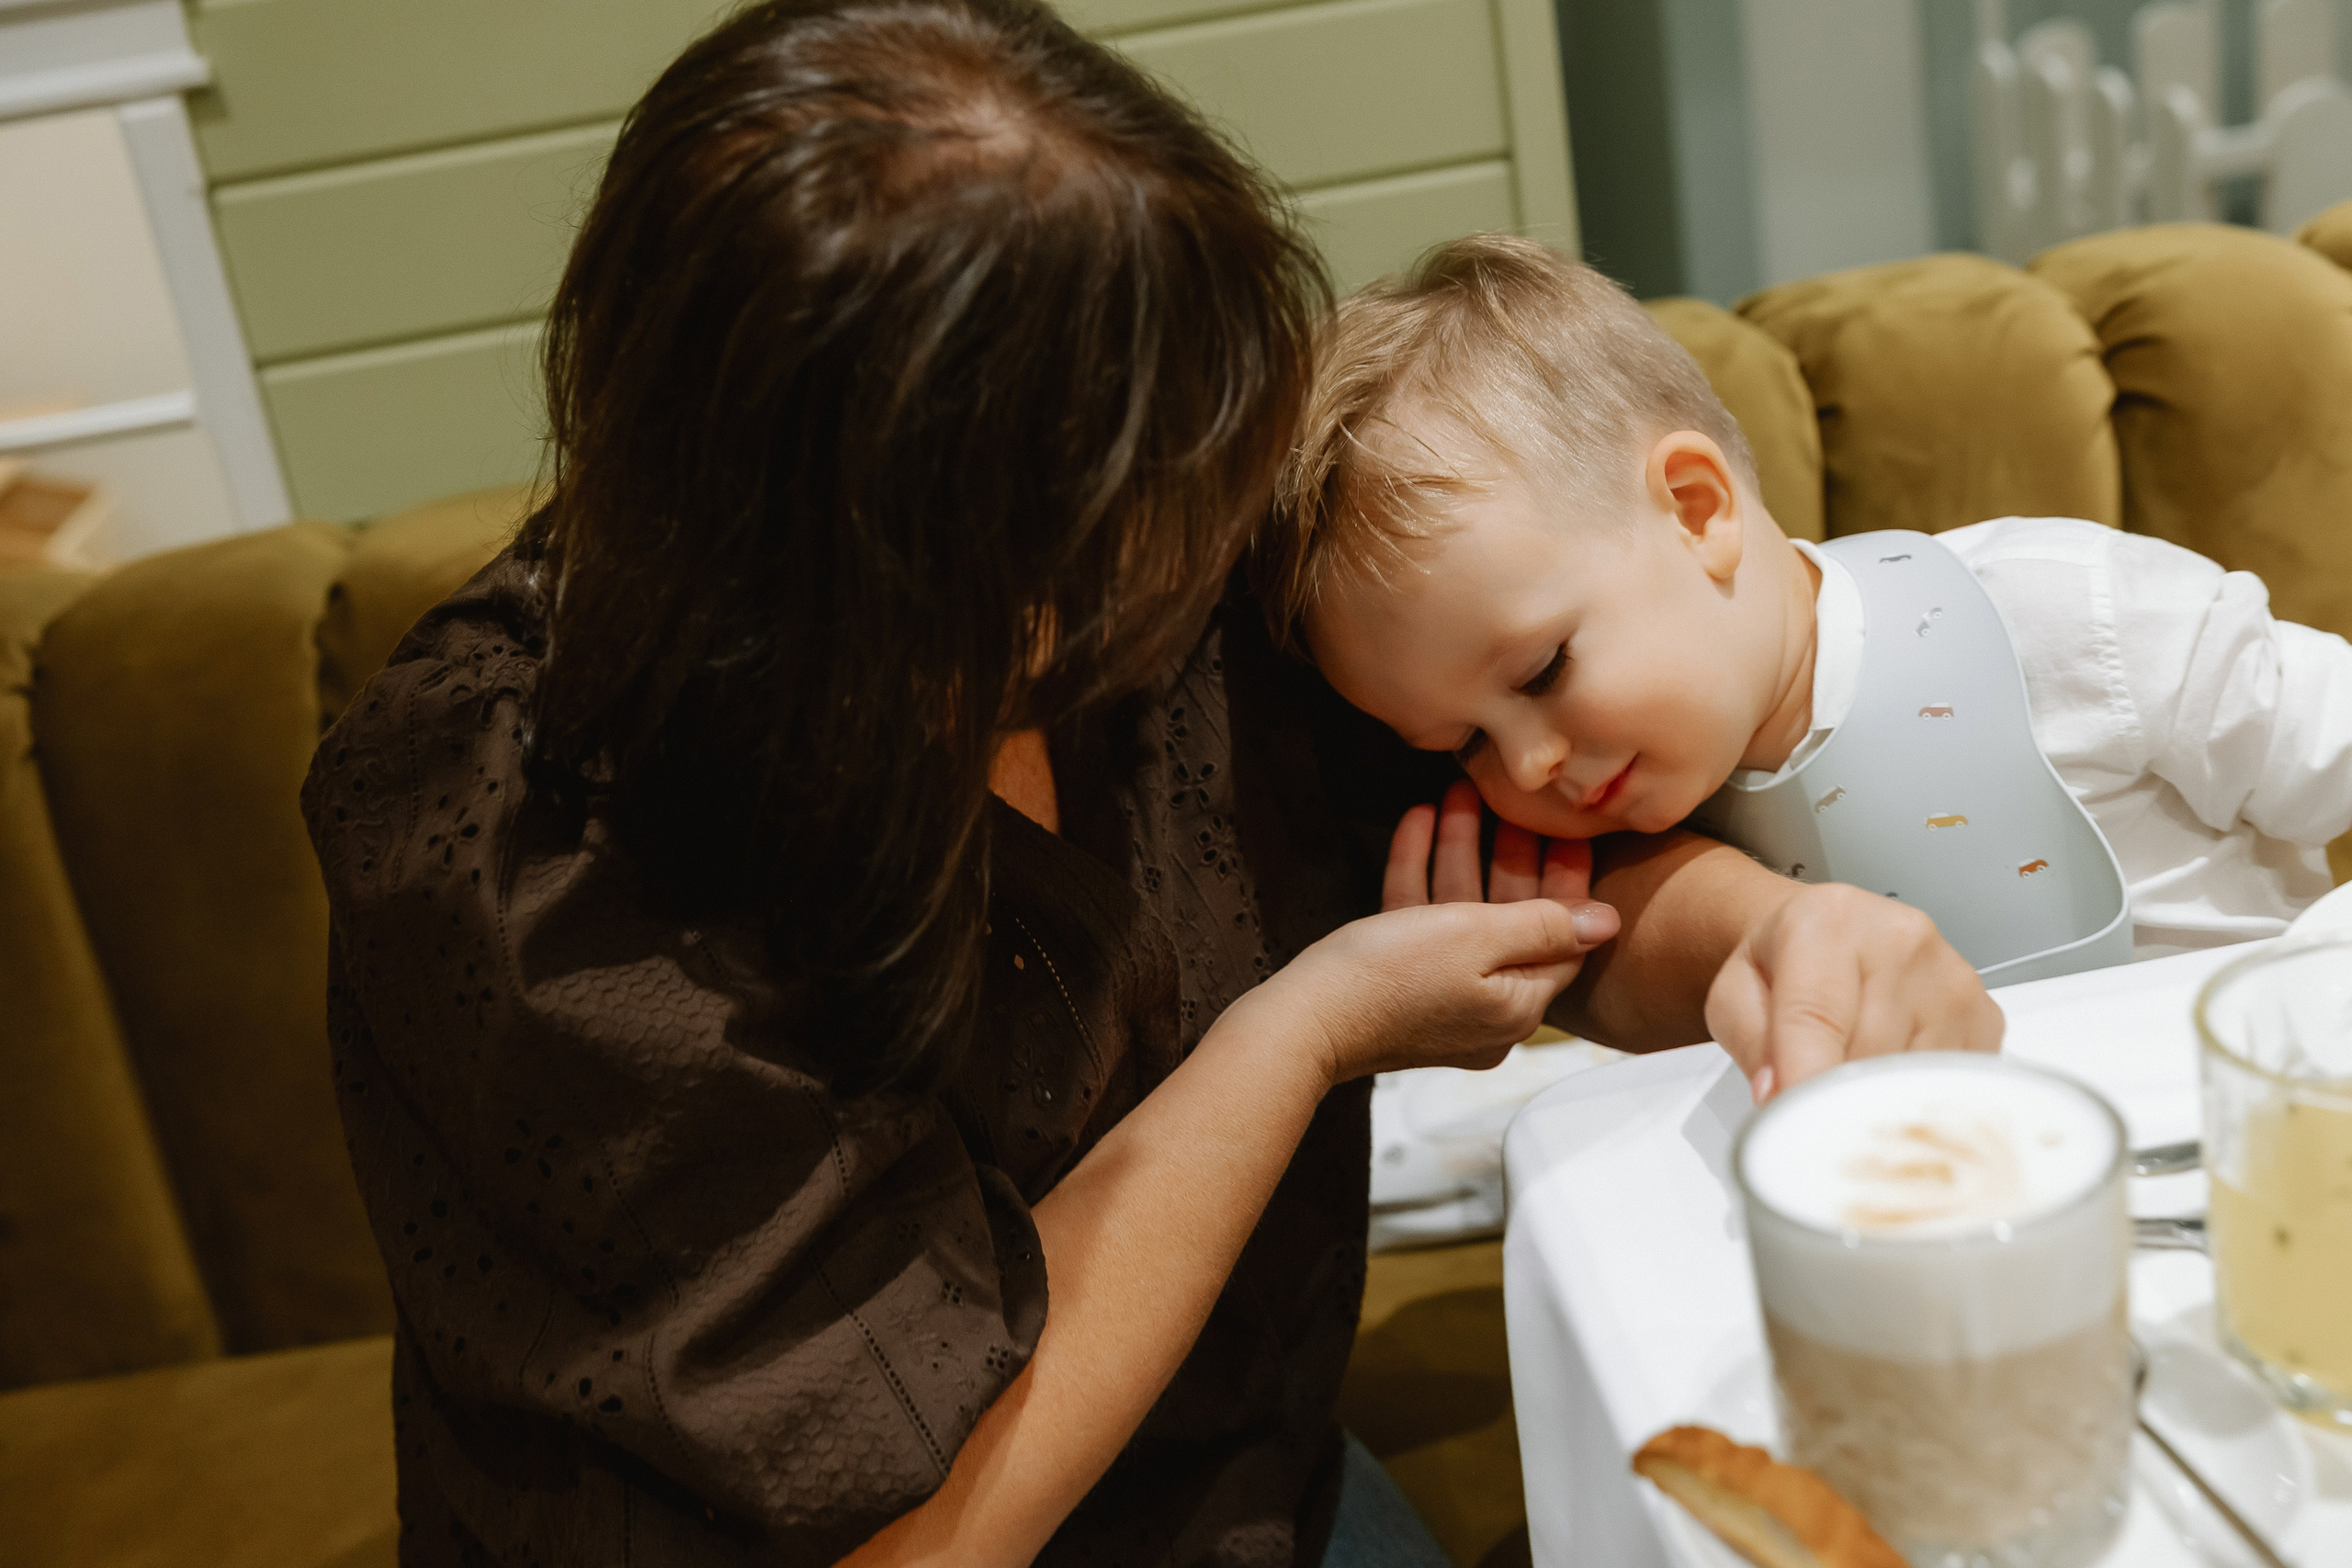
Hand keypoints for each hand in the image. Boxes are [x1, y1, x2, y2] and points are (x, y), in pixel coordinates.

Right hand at [1225, 781, 1621, 1085]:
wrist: (1304, 1020)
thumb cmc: (1391, 977)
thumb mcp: (1476, 937)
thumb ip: (1545, 925)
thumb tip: (1609, 922)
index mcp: (1519, 1006)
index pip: (1563, 937)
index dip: (1566, 878)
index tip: (1565, 826)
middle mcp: (1488, 1011)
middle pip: (1511, 922)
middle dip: (1506, 854)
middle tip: (1509, 800)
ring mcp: (1443, 1000)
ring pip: (1462, 915)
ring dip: (1459, 852)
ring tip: (1456, 793)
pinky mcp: (1403, 988)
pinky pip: (1423, 926)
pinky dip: (1421, 877)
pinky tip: (1417, 822)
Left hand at [1703, 881, 2003, 1100]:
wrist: (1828, 931)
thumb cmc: (1782, 964)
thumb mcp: (1735, 992)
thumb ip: (1750, 1040)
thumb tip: (1780, 1095)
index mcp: (1829, 923)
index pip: (1816, 1016)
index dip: (1805, 1080)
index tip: (1796, 1125)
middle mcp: (1901, 940)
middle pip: (1869, 1054)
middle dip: (1835, 1100)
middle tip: (1812, 1124)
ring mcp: (1952, 978)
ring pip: (1913, 1077)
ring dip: (1877, 1103)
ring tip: (1849, 1096)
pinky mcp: (1984, 1016)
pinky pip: (1952, 1084)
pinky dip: (1918, 1100)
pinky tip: (1888, 1087)